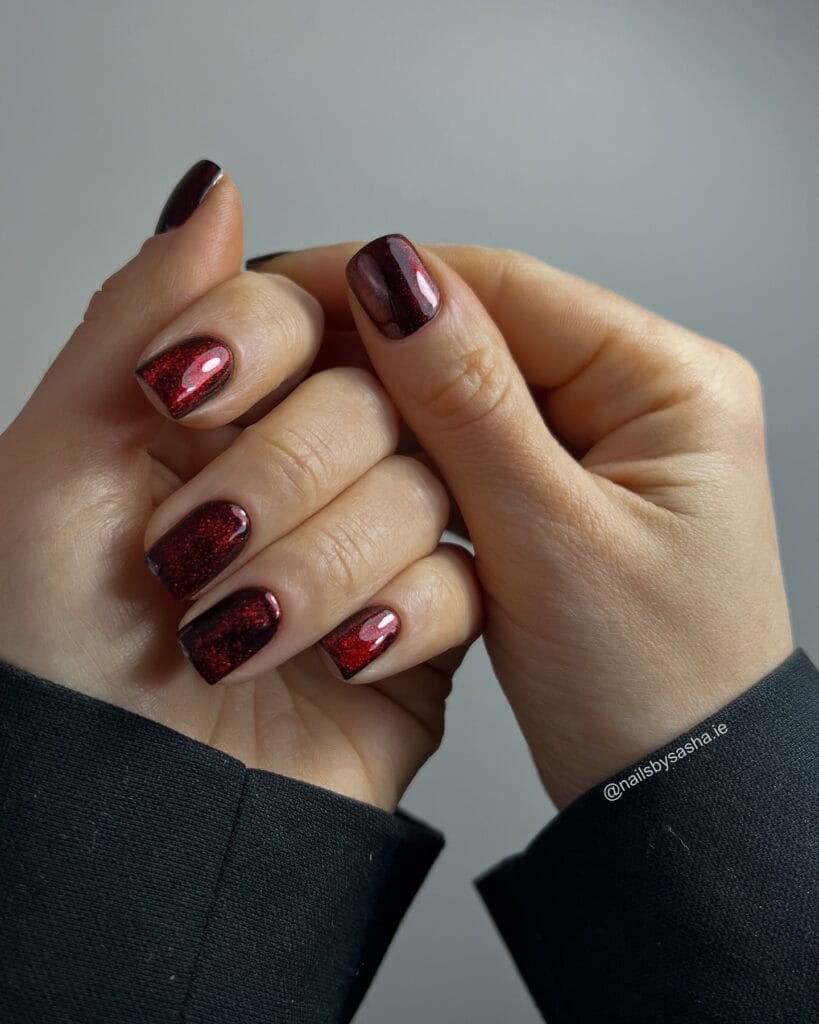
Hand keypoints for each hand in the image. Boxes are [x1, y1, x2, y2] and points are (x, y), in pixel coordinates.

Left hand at [0, 167, 479, 811]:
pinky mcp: (425, 626)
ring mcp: (371, 545)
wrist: (113, 833)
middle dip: (282, 478)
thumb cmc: (48, 667)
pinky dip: (396, 619)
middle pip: (376, 394)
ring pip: (430, 486)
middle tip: (199, 550)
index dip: (262, 333)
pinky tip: (333, 657)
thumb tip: (214, 191)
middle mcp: (303, 468)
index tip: (197, 390)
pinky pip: (468, 583)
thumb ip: (140, 319)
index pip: (295, 307)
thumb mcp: (56, 471)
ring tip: (240, 630)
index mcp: (217, 416)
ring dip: (328, 562)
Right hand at [255, 236, 793, 807]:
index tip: (283, 287)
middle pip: (481, 341)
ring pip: (464, 403)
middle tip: (273, 372)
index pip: (506, 288)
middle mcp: (641, 403)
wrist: (674, 800)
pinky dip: (414, 474)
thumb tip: (396, 279)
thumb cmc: (656, 690)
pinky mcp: (560, 501)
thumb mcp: (552, 540)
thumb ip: (469, 405)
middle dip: (377, 362)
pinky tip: (361, 479)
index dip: (388, 284)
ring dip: (388, 424)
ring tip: (300, 427)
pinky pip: (472, 460)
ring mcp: (598, 452)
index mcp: (671, 385)